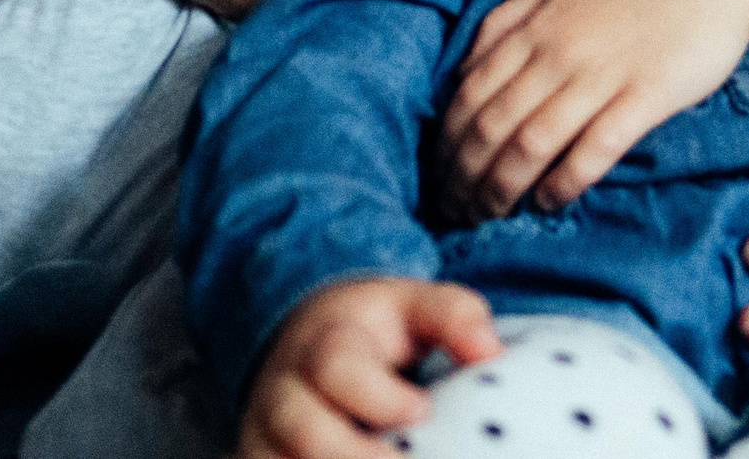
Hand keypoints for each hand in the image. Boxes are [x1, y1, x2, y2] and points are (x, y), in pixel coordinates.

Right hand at [240, 277, 497, 458]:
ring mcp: (264, 432)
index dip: (380, 398)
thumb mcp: (414, 305)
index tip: (423, 412)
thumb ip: (455, 316)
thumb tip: (489, 351)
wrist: (308, 339)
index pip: (338, 369)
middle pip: (304, 429)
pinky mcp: (259, 458)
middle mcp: (285, 390)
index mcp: (325, 343)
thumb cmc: (376, 330)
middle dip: (353, 453)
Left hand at [438, 0, 748, 219]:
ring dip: (503, 188)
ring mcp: (603, 74)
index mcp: (535, 28)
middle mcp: (559, 52)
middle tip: (456, 211)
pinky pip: (595, 148)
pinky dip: (565, 181)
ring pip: (533, 143)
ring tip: (491, 216)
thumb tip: (463, 68)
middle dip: (465, 178)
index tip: (439, 178)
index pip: (469, 96)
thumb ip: (508, 22)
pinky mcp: (646, 95)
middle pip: (493, 126)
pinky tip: (550, 202)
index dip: (446, 145)